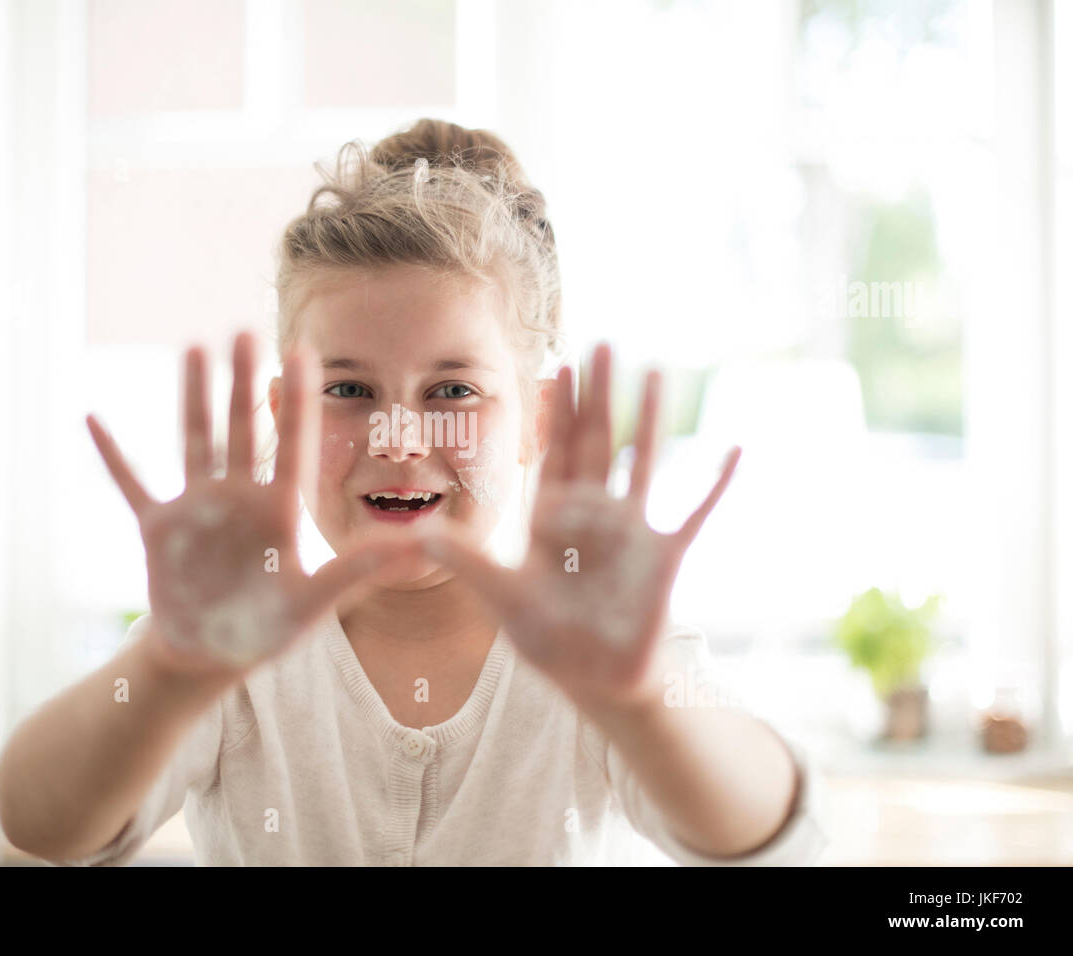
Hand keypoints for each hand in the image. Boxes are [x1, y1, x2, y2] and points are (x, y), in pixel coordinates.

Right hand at [87, 332, 420, 678]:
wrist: (211, 658)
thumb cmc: (267, 632)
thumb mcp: (316, 600)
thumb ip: (361, 568)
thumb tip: (423, 546)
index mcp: (279, 510)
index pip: (294, 444)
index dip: (300, 401)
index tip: (305, 352)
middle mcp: (239, 498)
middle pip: (242, 428)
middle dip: (243, 381)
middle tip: (245, 331)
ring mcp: (197, 507)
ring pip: (195, 439)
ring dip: (192, 396)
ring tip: (194, 347)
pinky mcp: (159, 526)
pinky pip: (132, 483)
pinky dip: (112, 454)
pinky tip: (93, 417)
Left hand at [418, 343, 739, 710]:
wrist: (596, 677)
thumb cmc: (549, 639)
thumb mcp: (503, 598)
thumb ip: (467, 563)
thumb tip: (420, 533)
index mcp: (553, 519)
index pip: (555, 452)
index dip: (557, 412)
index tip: (560, 366)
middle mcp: (593, 515)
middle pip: (597, 441)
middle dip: (599, 395)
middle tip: (605, 344)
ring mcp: (632, 531)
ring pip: (641, 461)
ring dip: (647, 418)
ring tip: (654, 373)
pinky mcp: (664, 556)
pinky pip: (696, 512)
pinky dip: (715, 483)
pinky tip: (734, 449)